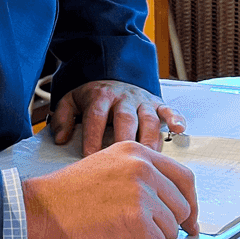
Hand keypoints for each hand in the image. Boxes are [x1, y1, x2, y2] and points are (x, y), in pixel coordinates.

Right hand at [23, 141, 198, 238]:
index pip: (184, 178)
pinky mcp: (137, 221)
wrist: (36, 210)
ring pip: (171, 230)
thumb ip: (137, 177)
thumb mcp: (105, 169)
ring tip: (118, 232)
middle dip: (165, 225)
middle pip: (181, 207)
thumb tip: (168, 202)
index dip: (189, 203)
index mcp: (135, 153)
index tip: (188, 218)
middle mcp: (142, 168)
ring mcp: (141, 194)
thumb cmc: (62, 196)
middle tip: (142, 232)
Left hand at [52, 79, 186, 154]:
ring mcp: (142, 100)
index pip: (96, 116)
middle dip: (124, 139)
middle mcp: (123, 97)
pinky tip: (179, 130)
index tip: (90, 157)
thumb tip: (60, 139)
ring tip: (148, 160)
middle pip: (125, 118)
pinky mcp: (157, 103)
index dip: (93, 136)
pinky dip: (175, 118)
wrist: (112, 76)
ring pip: (148, 118)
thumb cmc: (91, 97)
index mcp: (100, 96)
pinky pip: (168, 109)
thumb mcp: (70, 101)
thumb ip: (62, 118)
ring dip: (149, 138)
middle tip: (122, 162)